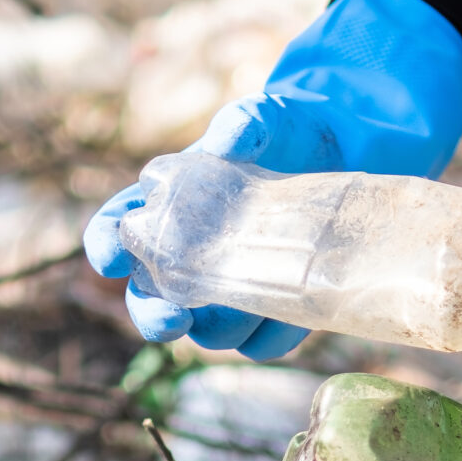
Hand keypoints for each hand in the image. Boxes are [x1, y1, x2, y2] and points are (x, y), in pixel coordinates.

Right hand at [84, 0, 461, 358]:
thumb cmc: (292, 128)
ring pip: (208, 333)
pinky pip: (261, 344)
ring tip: (244, 304)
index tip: (109, 257)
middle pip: (151, 302)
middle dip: (155, 315)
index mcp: (167, 205)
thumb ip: (242, 124)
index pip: (116, 230)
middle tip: (172, 317)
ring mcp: (233, 288)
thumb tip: (224, 143)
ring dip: (217, 329)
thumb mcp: (266, 117)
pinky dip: (268, 336)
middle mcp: (190, 256)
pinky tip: (289, 315)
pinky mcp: (277, 310)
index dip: (107, 246)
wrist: (354, 149)